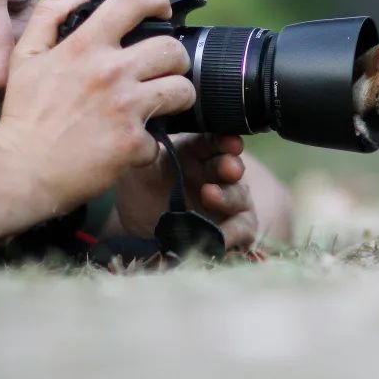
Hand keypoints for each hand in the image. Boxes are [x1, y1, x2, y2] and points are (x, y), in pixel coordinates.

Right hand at [0, 0, 195, 216]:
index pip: (133, 2)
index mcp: (85, 46)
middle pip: (173, 49)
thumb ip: (50, 15)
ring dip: (177, 97)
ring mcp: (124, 108)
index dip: (156, 0)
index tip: (163, 11)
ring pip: (182, 90)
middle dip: (175, 59)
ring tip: (161, 105)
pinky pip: (161, 139)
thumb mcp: (25, 56)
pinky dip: (148, 145)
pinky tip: (130, 145)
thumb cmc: (24, 115)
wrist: (20, 170)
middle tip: (164, 70)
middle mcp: (110, 72)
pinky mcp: (132, 144)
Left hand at [114, 133, 257, 249]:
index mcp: (197, 151)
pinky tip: (220, 237)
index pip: (215, 141)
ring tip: (209, 196)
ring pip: (238, 197)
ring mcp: (227, 201)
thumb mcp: (136, 165)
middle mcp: (216, 173)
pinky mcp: (232, 229)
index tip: (231, 144)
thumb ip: (141, 153)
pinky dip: (233, 233)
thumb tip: (141, 142)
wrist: (136, 221)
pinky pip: (242, 230)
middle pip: (231, 166)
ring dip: (228, 197)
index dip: (224, 141)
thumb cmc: (141, 184)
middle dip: (231, 166)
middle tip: (229, 168)